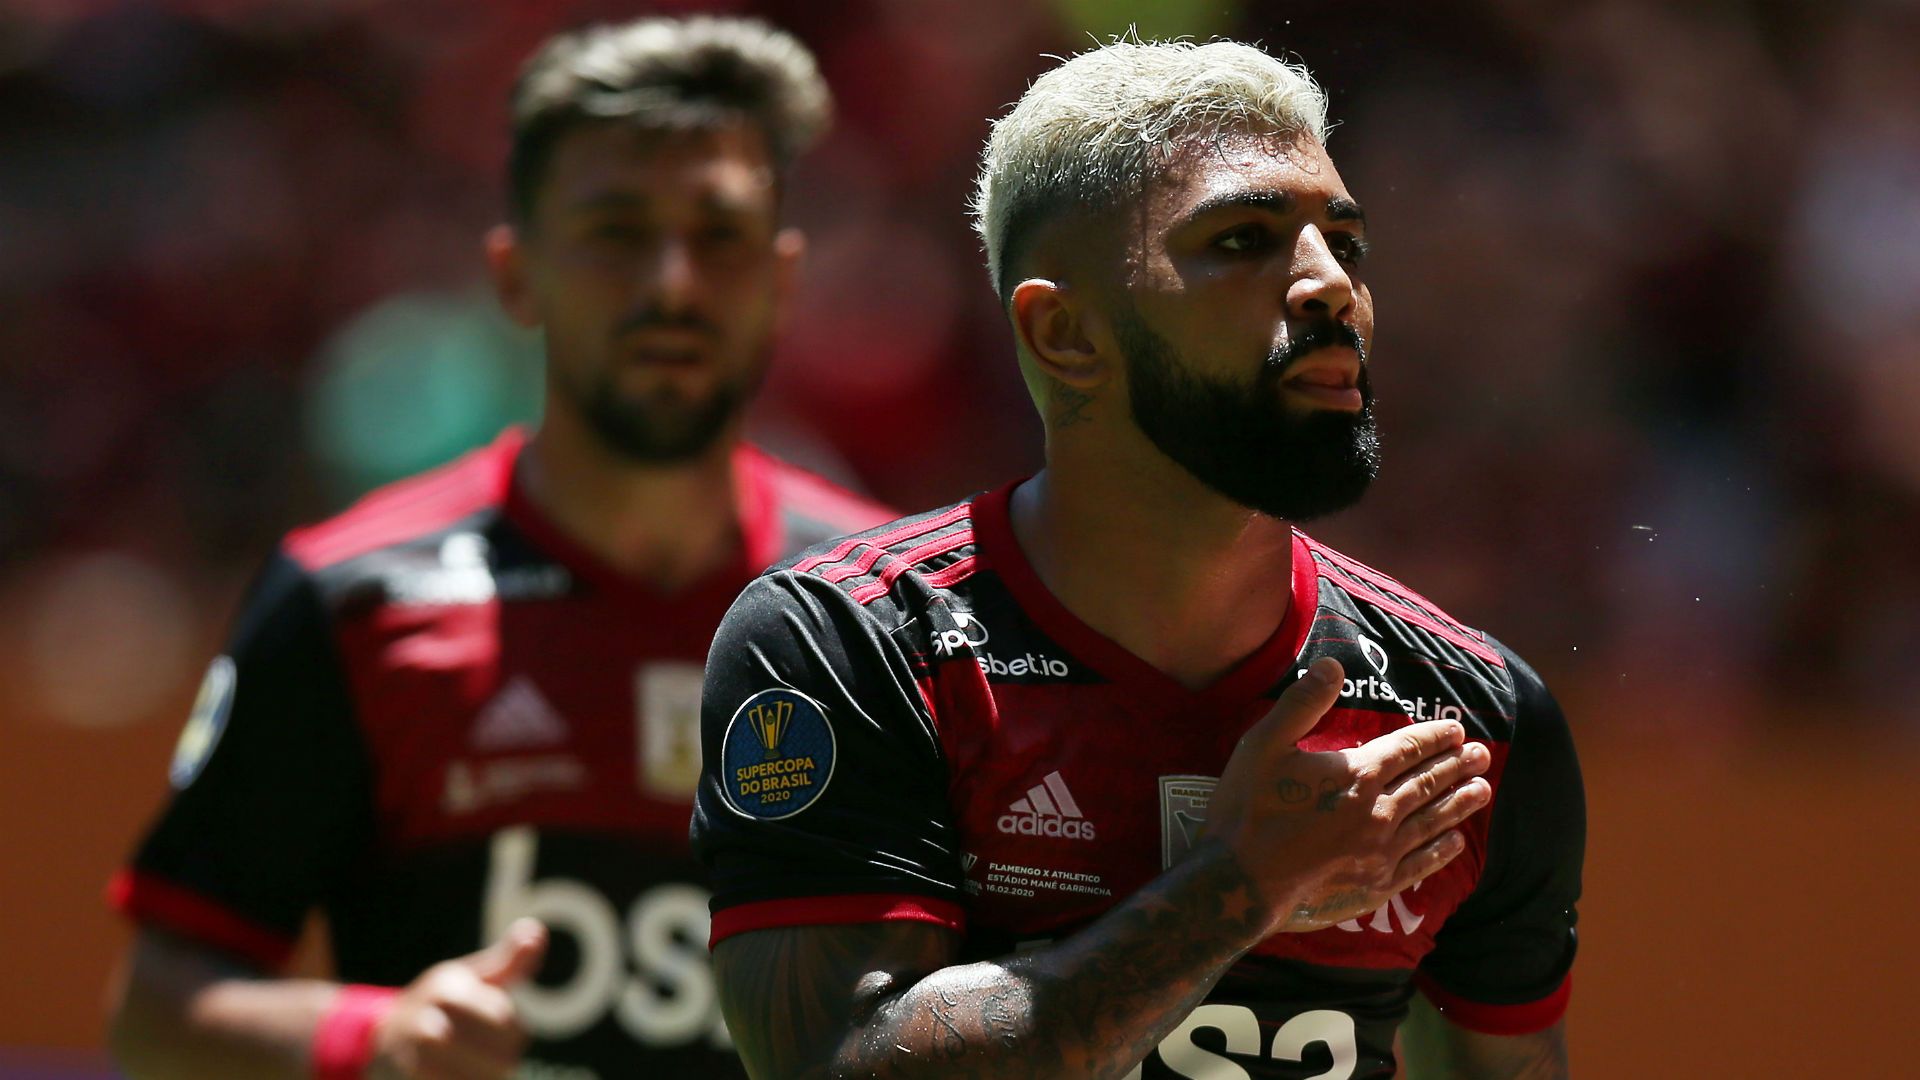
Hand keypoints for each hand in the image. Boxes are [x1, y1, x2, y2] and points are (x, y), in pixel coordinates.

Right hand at [368, 918, 546, 1078]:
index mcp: (447, 989)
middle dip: (502, 1061)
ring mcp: (413, 1057)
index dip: (514, 1032)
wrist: (379, 1039)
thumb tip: (536, 930)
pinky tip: (462, 1078)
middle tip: (497, 1061)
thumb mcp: (469, 976)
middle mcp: (427, 1021)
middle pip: (494, 1055)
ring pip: (474, 1079)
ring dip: (484, 1078)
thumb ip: (509, 961)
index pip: (503, 1018)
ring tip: (480, 1072)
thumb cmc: (438, 1005)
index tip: (508, 1035)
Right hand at [1202, 658, 1491, 935]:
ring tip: (1482, 789)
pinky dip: (1442, 851)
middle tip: (1481, 755)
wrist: (1240, 883)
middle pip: (1427, 782)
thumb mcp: (1263, 745)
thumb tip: (1333, 665)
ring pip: (1432, 821)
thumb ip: (1302, 704)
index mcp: (1357, 774)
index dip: (1434, 738)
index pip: (1407, 749)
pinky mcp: (1376, 885)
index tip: (1457, 730)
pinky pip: (1420, 864)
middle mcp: (1379, 811)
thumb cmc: (1247, 810)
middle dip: (1456, 765)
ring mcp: (1381, 851)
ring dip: (1459, 803)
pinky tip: (1456, 842)